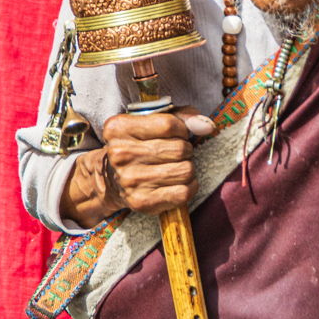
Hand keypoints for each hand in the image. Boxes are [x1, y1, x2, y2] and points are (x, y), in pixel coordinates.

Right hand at [62, 109, 217, 223]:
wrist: (112, 180)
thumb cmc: (139, 145)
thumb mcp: (152, 121)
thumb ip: (182, 116)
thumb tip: (206, 125)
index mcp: (119, 128)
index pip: (169, 124)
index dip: (182, 129)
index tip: (177, 134)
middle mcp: (120, 154)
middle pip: (179, 149)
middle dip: (186, 149)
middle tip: (175, 153)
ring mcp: (129, 180)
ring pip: (185, 171)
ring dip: (188, 168)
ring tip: (176, 167)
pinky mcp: (141, 202)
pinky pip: (183, 193)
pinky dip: (189, 187)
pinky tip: (178, 183)